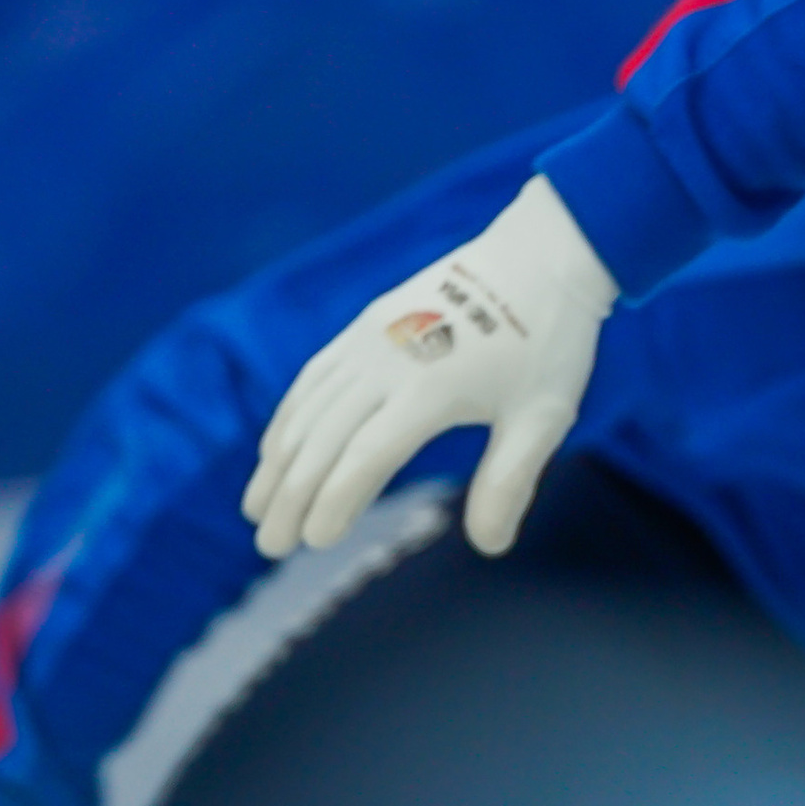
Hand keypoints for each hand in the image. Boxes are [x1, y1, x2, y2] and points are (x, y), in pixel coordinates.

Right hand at [243, 175, 618, 559]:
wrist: (538, 258)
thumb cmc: (548, 343)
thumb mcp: (543, 418)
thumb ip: (509, 481)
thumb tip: (489, 547)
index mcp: (431, 388)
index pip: (366, 455)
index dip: (335, 500)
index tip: (314, 541)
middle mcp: (387, 361)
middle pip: (323, 439)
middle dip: (291, 496)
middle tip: (271, 546)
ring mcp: (370, 339)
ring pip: (308, 409)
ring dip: (278, 463)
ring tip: (256, 510)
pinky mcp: (365, 325)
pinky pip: (313, 378)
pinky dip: (289, 418)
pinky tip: (276, 451)